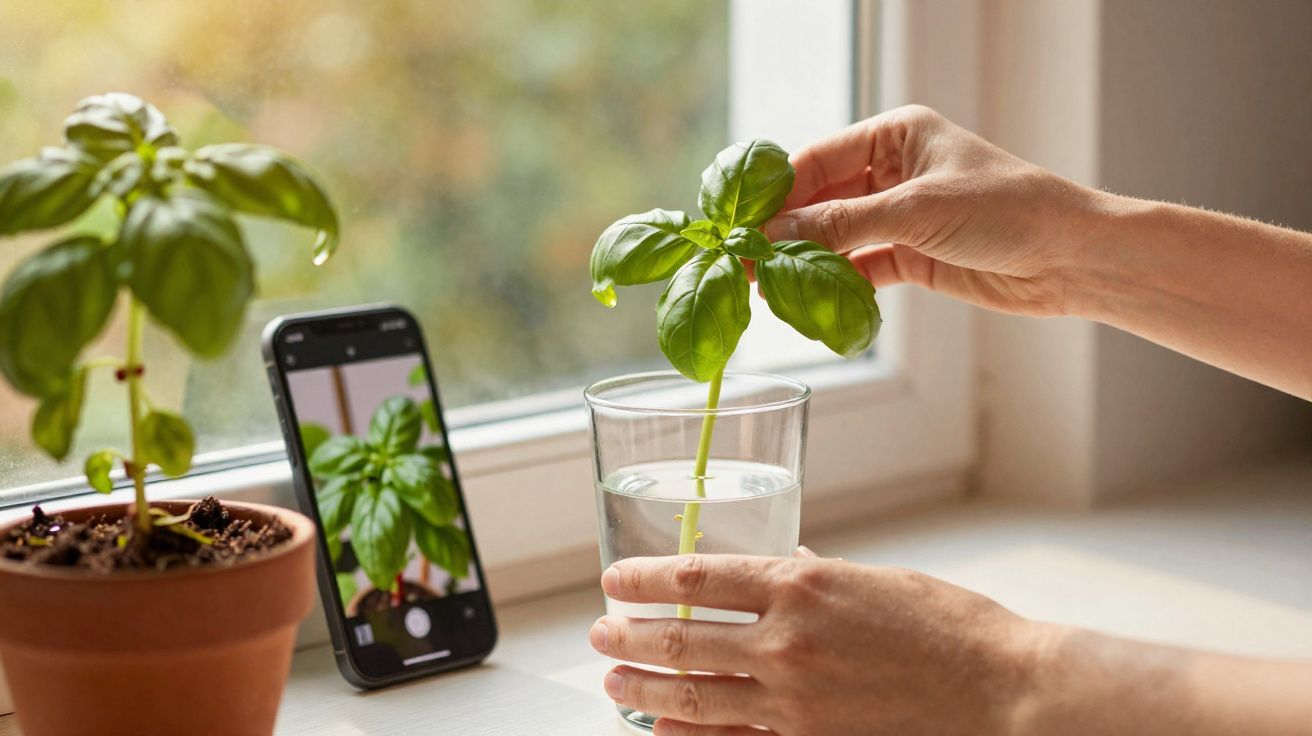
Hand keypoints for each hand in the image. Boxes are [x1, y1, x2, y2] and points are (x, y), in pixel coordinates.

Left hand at [589, 553, 1049, 735]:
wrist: (1004, 690)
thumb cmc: (950, 627)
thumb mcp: (876, 580)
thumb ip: (819, 578)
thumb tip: (785, 566)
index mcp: (803, 583)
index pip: (696, 577)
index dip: (644, 578)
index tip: (614, 579)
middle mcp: (787, 640)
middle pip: (680, 637)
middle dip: (629, 636)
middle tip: (601, 634)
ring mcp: (795, 699)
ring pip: (695, 693)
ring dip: (644, 686)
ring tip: (613, 681)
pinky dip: (689, 734)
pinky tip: (663, 726)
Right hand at [762, 105, 1110, 317]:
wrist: (1072, 259)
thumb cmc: (1008, 210)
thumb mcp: (917, 210)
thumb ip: (843, 224)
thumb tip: (777, 237)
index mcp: (895, 136)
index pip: (816, 160)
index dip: (776, 193)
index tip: (740, 223)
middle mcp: (892, 172)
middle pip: (819, 202)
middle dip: (785, 232)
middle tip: (745, 262)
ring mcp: (899, 216)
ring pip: (834, 239)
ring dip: (805, 263)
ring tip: (766, 288)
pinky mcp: (910, 257)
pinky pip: (857, 269)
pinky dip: (834, 285)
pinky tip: (807, 301)